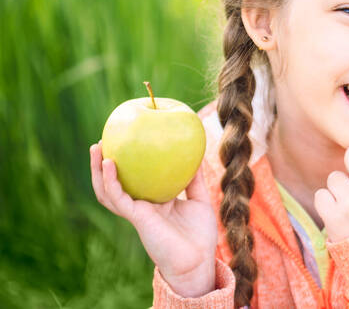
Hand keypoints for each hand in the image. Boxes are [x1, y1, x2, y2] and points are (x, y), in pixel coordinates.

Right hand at [89, 141, 217, 296]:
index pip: (134, 180)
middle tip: (102, 141)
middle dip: (102, 165)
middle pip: (114, 184)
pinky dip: (111, 181)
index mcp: (154, 202)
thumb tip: (197, 154)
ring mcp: (136, 212)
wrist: (197, 261)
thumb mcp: (199, 201)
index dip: (127, 164)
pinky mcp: (136, 217)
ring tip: (95, 148)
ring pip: (107, 191)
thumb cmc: (200, 235)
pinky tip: (109, 164)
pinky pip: (118, 197)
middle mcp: (141, 206)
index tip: (125, 141)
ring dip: (97, 171)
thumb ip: (195, 180)